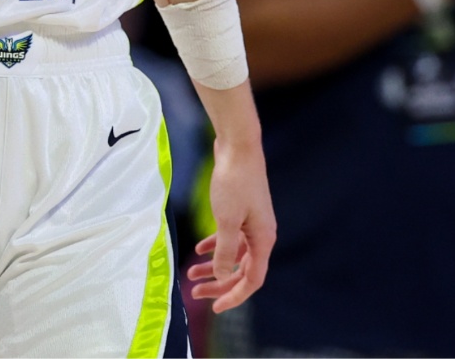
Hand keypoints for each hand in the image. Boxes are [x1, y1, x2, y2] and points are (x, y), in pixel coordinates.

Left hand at [186, 134, 274, 312]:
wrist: (238, 147)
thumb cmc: (234, 182)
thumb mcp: (226, 221)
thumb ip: (224, 252)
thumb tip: (222, 277)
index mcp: (263, 240)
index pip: (252, 279)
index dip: (234, 296)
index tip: (214, 308)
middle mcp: (261, 235)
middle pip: (242, 271)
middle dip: (219, 285)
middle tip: (195, 293)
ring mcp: (252, 224)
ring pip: (233, 255)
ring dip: (214, 266)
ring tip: (191, 275)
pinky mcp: (242, 213)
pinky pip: (230, 238)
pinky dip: (215, 246)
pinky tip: (199, 249)